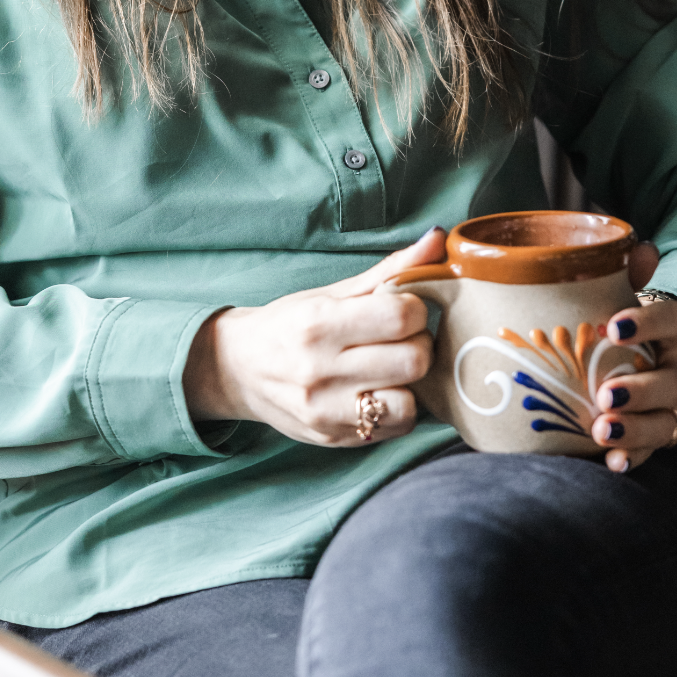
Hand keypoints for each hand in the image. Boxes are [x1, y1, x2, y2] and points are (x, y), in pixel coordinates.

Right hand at [183, 227, 443, 446]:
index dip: (415, 309)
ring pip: (408, 402)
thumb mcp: (332, 292)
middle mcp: (319, 369)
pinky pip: (395, 428)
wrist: (238, 370)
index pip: (401, 316)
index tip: (404, 309)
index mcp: (318, 322)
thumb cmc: (289, 325)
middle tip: (404, 339)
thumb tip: (438, 239)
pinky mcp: (334, 437)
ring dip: (411, 384)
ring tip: (394, 370)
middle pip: (413, 360)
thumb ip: (390, 270)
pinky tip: (382, 392)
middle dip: (419, 344)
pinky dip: (399, 409)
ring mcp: (326, 410)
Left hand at [591, 240, 676, 474]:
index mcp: (670, 327)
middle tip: (607, 396)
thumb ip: (623, 272)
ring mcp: (668, 404)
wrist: (639, 355)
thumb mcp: (619, 292)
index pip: (669, 318)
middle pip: (671, 380)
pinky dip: (634, 456)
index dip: (646, 322)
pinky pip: (651, 449)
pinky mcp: (654, 432)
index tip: (614, 326)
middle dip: (641, 390)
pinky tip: (612, 463)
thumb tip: (637, 249)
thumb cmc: (619, 321)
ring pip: (665, 419)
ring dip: (637, 428)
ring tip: (603, 431)